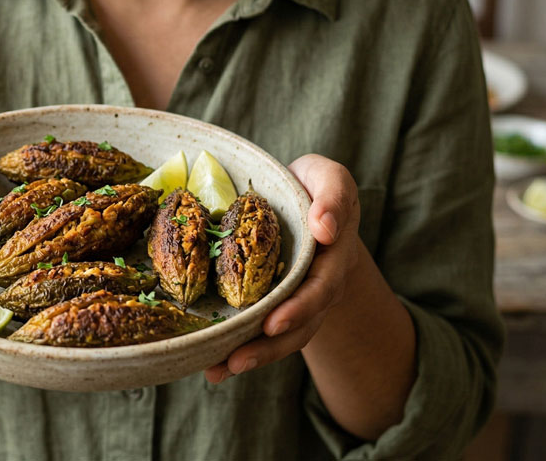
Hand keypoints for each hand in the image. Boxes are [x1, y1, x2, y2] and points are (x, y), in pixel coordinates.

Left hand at [204, 153, 360, 382]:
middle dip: (271, 342)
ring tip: (221, 369)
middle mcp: (319, 284)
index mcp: (333, 254)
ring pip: (283, 337)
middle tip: (239, 356)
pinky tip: (212, 368)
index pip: (322, 285)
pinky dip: (238, 353)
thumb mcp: (327, 176)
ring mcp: (298, 301)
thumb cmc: (312, 187)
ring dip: (254, 355)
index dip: (301, 306)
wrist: (306, 204)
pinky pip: (262, 335)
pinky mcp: (274, 307)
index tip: (275, 320)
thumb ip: (333, 194)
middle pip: (302, 322)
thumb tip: (325, 227)